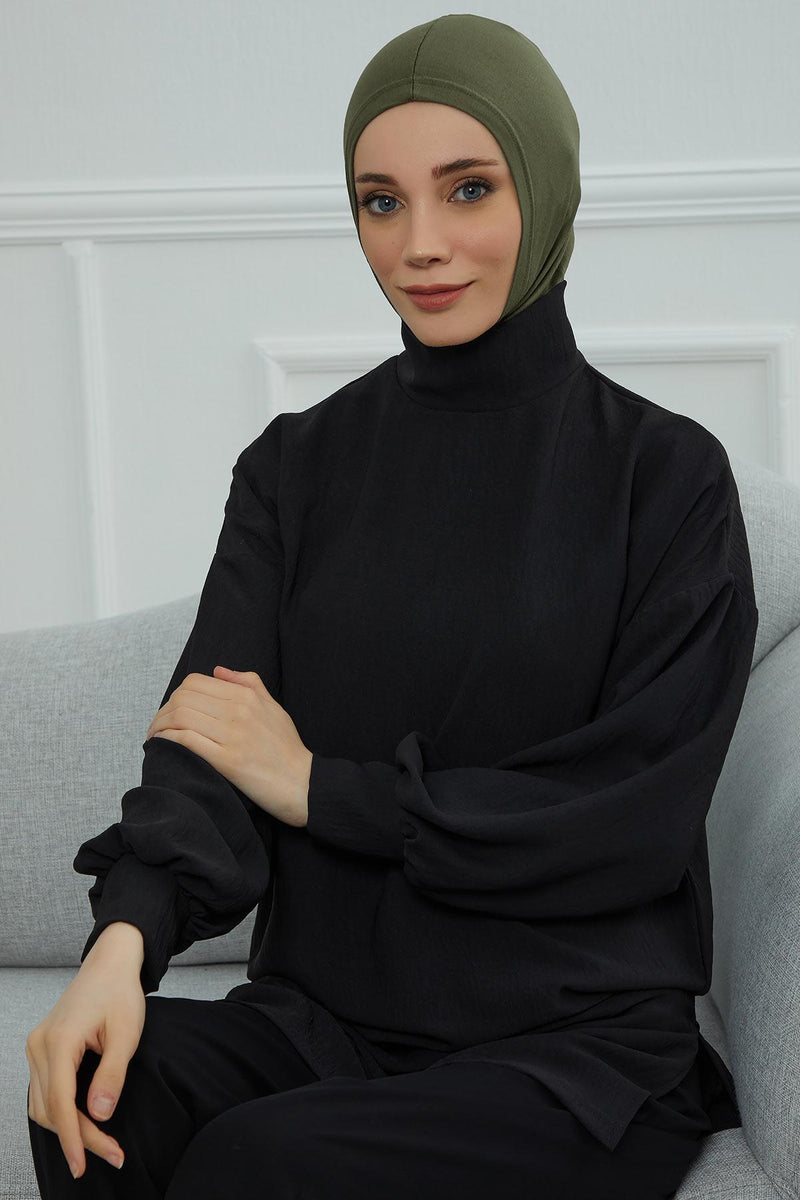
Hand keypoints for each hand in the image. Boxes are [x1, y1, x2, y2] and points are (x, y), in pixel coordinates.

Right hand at [26, 927, 145, 1179]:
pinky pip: (43, 1090)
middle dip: (78, 1136)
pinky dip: (60, 1110)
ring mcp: (36, 1046)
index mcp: (60, 1040)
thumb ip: (112, 1073)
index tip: (84, 1164)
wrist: (109, 964)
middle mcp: (40, 1045)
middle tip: (111, 1154)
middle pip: (50, 1108)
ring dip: (67, 1127)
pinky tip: (83, 1120)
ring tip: (101, 1142)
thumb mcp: (126, 1033)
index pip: (60, 1102)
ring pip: (42, 1104)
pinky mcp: (41, 1048)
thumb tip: (98, 1115)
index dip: (73, 1138)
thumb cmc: (120, 993)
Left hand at [145, 667, 310, 826]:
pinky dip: (168, 740)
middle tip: (158, 726)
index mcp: (247, 696)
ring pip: (181, 717)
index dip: (176, 694)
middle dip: (163, 711)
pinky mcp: (228, 760)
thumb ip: (248, 683)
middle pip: (183, 698)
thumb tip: (219, 671)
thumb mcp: (273, 706)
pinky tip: (163, 746)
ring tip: (155, 738)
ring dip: (160, 726)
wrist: (302, 783)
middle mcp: (239, 711)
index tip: (170, 710)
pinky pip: (187, 741)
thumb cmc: (287, 748)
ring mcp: (233, 735)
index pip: (196, 682)